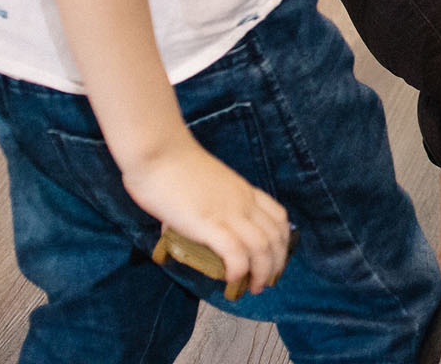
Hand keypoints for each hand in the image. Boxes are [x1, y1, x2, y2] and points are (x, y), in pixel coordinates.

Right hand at [121, 135, 291, 294]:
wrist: (159, 152)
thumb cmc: (171, 166)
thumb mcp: (201, 185)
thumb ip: (200, 205)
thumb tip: (178, 226)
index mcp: (244, 191)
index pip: (278, 217)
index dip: (281, 242)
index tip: (273, 260)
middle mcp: (243, 202)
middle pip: (275, 236)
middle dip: (276, 264)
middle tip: (265, 282)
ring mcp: (228, 212)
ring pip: (262, 247)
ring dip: (262, 273)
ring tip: (252, 288)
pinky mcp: (209, 223)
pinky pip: (236, 252)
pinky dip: (239, 270)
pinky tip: (231, 281)